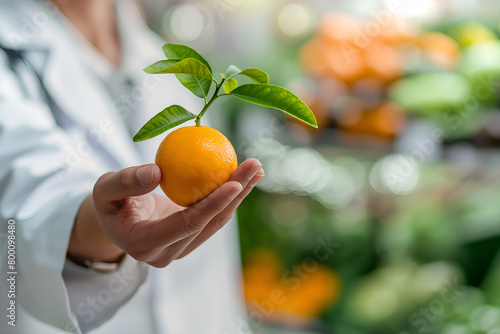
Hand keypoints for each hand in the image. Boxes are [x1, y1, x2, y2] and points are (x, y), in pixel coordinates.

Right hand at [68, 159, 263, 266]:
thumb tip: (158, 172)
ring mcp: (181, 248)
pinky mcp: (190, 239)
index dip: (212, 205)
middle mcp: (168, 253)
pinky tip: (243, 177)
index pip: (187, 225)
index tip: (234, 183)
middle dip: (236, 195)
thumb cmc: (107, 204)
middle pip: (210, 223)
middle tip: (254, 166)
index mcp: (146, 245)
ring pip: (217, 221)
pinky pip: (213, 217)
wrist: (113, 222)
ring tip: (256, 168)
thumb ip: (125, 182)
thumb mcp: (104, 190)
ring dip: (239, 194)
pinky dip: (229, 196)